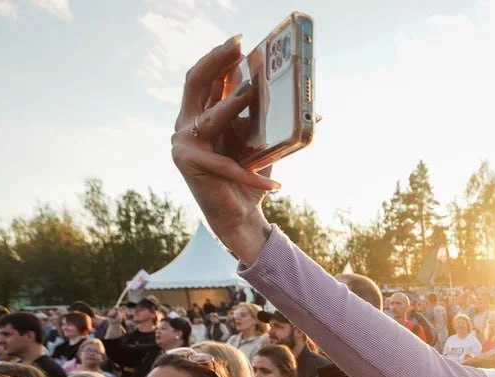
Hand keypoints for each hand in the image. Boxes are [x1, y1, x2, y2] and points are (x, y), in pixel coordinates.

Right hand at [172, 37, 278, 263]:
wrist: (238, 217)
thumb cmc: (248, 177)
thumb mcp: (260, 143)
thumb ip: (270, 122)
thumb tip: (310, 108)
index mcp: (199, 114)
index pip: (205, 78)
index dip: (218, 57)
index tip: (238, 41)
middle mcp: (185, 124)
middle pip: (195, 83)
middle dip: (217, 62)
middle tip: (238, 49)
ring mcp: (184, 144)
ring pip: (210, 117)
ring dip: (232, 104)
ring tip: (252, 92)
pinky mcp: (190, 165)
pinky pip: (228, 166)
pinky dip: (253, 177)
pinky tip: (274, 186)